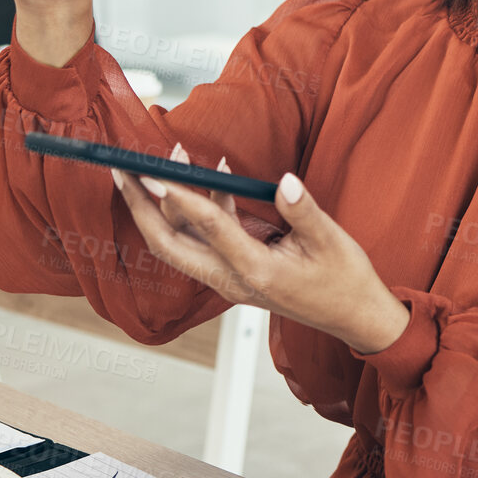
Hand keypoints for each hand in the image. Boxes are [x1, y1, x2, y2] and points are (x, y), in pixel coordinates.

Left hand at [112, 164, 410, 353]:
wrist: (354, 317)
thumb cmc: (345, 280)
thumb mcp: (331, 240)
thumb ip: (302, 210)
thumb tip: (283, 180)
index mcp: (254, 270)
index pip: (206, 227)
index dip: (177, 196)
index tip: (151, 172)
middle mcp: (232, 279)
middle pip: (168, 244)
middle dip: (140, 207)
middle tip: (123, 171)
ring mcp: (229, 280)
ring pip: (181, 244)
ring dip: (167, 205)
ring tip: (169, 160)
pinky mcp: (234, 274)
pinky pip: (203, 243)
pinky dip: (199, 211)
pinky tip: (214, 179)